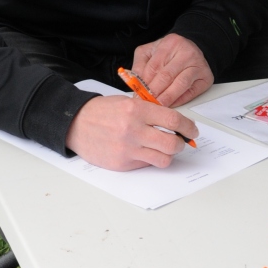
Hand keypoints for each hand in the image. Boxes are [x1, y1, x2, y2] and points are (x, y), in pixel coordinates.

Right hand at [65, 92, 196, 169]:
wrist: (75, 123)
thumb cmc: (101, 111)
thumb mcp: (126, 102)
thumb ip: (149, 111)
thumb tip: (173, 123)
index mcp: (136, 110)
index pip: (174, 121)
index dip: (188, 127)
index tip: (192, 130)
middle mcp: (134, 130)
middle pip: (173, 144)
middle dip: (181, 144)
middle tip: (180, 141)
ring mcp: (128, 149)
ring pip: (164, 159)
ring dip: (167, 155)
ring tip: (162, 149)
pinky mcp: (122, 163)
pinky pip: (146, 165)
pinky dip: (149, 159)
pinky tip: (142, 151)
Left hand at [130, 33, 212, 107]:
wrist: (192, 49)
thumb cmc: (169, 52)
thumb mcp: (150, 51)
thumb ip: (140, 65)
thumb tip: (135, 83)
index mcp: (170, 43)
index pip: (154, 67)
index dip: (144, 83)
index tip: (138, 95)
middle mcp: (186, 52)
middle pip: (167, 76)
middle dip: (155, 92)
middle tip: (146, 103)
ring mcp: (198, 65)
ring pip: (180, 84)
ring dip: (167, 98)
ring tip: (157, 106)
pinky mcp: (206, 78)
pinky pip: (191, 92)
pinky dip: (179, 100)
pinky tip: (170, 105)